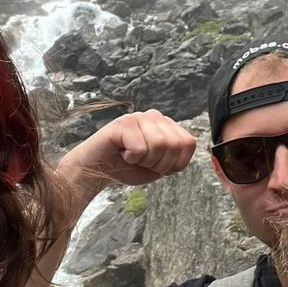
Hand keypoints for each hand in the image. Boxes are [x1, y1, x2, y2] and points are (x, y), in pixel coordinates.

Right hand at [56, 110, 196, 202]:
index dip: (176, 163)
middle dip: (160, 164)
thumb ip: (177, 157)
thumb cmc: (128, 167)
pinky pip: (140, 148)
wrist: (99, 170)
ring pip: (160, 145)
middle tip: (143, 163)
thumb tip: (186, 146)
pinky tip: (122, 153)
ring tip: (133, 157)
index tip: (158, 167)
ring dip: (146, 161)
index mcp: (167, 126)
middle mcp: (155, 116)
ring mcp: (139, 117)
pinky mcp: (124, 122)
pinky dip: (131, 158)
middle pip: (175, 145)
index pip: (189, 143)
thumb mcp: (160, 167)